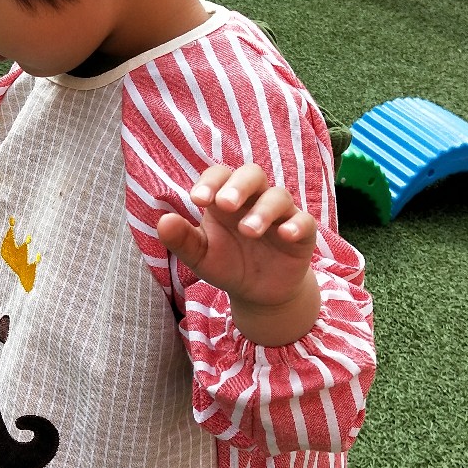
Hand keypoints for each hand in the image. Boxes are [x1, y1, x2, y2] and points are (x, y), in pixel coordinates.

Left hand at [157, 164, 319, 344]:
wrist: (258, 293)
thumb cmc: (227, 264)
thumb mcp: (201, 256)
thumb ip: (182, 239)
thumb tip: (163, 222)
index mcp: (226, 199)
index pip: (219, 175)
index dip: (210, 182)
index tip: (198, 200)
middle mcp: (254, 199)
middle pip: (252, 174)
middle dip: (238, 186)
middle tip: (225, 204)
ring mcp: (280, 214)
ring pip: (277, 196)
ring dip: (263, 210)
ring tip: (249, 231)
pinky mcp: (302, 233)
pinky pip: (304, 221)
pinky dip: (296, 225)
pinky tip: (285, 234)